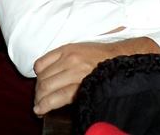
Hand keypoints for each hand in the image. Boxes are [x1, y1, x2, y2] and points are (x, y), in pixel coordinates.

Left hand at [32, 37, 159, 115]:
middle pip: (43, 78)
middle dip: (38, 91)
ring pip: (47, 87)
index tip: (38, 85)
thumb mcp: (80, 49)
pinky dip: (45, 105)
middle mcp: (69, 60)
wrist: (123, 60)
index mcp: (67, 49)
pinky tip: (40, 109)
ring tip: (39, 107)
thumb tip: (45, 72)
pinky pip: (58, 97)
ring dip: (40, 99)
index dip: (36, 78)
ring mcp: (75, 73)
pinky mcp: (82, 86)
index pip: (40, 64)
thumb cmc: (102, 57)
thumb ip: (62, 58)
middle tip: (39, 99)